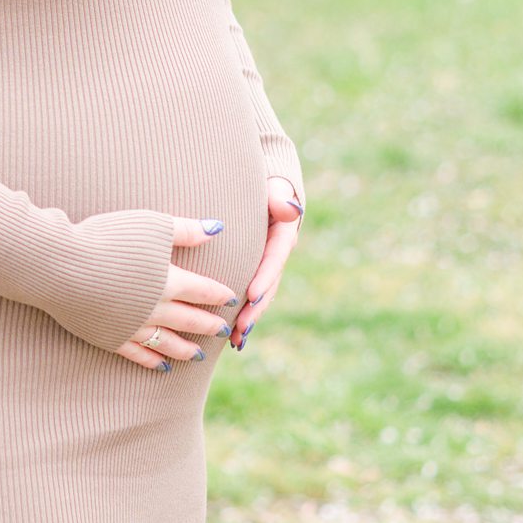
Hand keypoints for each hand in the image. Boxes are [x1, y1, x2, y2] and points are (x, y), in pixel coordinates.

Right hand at [111, 215, 242, 370]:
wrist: (60, 265)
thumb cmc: (105, 238)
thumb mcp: (150, 224)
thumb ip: (185, 229)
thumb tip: (216, 228)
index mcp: (168, 280)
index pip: (202, 291)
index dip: (219, 295)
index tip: (232, 301)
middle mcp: (155, 309)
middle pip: (189, 320)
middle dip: (208, 325)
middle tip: (222, 332)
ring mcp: (132, 327)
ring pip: (167, 343)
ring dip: (185, 349)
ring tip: (198, 356)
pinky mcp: (109, 337)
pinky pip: (137, 354)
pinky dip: (152, 361)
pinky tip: (161, 367)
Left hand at [226, 177, 302, 351]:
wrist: (265, 186)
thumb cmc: (265, 182)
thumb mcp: (275, 185)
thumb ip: (280, 196)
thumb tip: (289, 208)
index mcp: (283, 234)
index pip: (274, 258)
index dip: (264, 278)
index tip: (251, 296)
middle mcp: (277, 253)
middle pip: (268, 285)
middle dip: (255, 308)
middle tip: (240, 328)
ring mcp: (268, 264)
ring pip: (261, 295)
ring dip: (249, 318)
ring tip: (236, 340)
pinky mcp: (256, 270)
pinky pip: (251, 295)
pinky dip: (244, 314)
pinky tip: (233, 337)